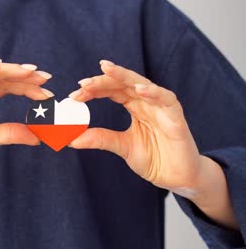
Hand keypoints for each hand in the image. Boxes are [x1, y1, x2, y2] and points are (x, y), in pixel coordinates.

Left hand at [68, 60, 237, 228]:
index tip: (74, 95)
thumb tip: (71, 139)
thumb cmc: (154, 158)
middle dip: (102, 81)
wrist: (176, 178)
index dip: (93, 90)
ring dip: (123, 76)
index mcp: (134, 106)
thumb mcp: (121, 146)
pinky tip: (138, 89)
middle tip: (82, 83)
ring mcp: (161, 107)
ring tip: (106, 70)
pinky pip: (166, 99)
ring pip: (142, 84)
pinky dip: (153, 92)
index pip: (111, 91)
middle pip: (123, 83)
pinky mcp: (176, 116)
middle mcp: (147, 102)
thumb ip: (100, 139)